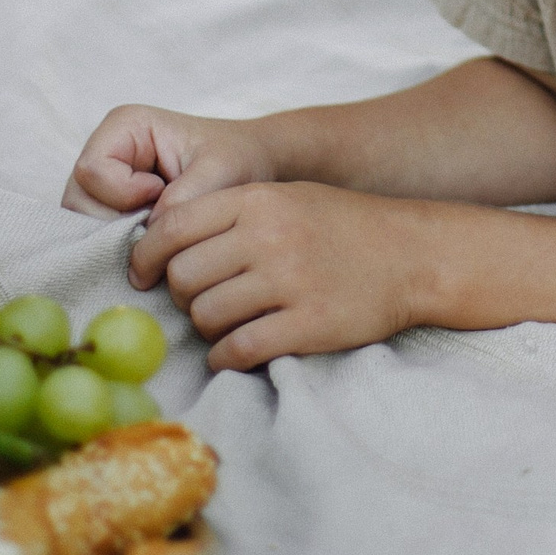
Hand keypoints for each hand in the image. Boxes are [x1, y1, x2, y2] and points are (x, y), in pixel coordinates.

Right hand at [61, 105, 272, 218]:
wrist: (251, 167)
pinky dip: (124, 245)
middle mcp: (106, 151)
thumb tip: (148, 236)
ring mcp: (105, 182)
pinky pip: (98, 237)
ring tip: (163, 228)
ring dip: (122, 237)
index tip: (162, 191)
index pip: (92, 170)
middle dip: (119, 222)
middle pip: (78, 201)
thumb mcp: (218, 173)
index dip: (124, 193)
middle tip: (162, 220)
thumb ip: (183, 200)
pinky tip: (156, 238)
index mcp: (125, 126)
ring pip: (84, 224)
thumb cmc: (236, 158)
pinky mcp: (111, 207)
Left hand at [128, 182, 439, 371]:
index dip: (145, 256)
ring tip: (225, 324)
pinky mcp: (308, 325)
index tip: (143, 276)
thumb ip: (230, 214)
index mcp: (258, 200)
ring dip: (206, 328)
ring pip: (207, 315)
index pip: (172, 227)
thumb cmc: (341, 226)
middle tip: (199, 301)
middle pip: (184, 277)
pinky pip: (239, 349)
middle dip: (182, 296)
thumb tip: (164, 246)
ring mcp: (289, 282)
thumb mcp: (286, 197)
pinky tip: (234, 352)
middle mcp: (269, 237)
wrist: (413, 254)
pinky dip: (226, 357)